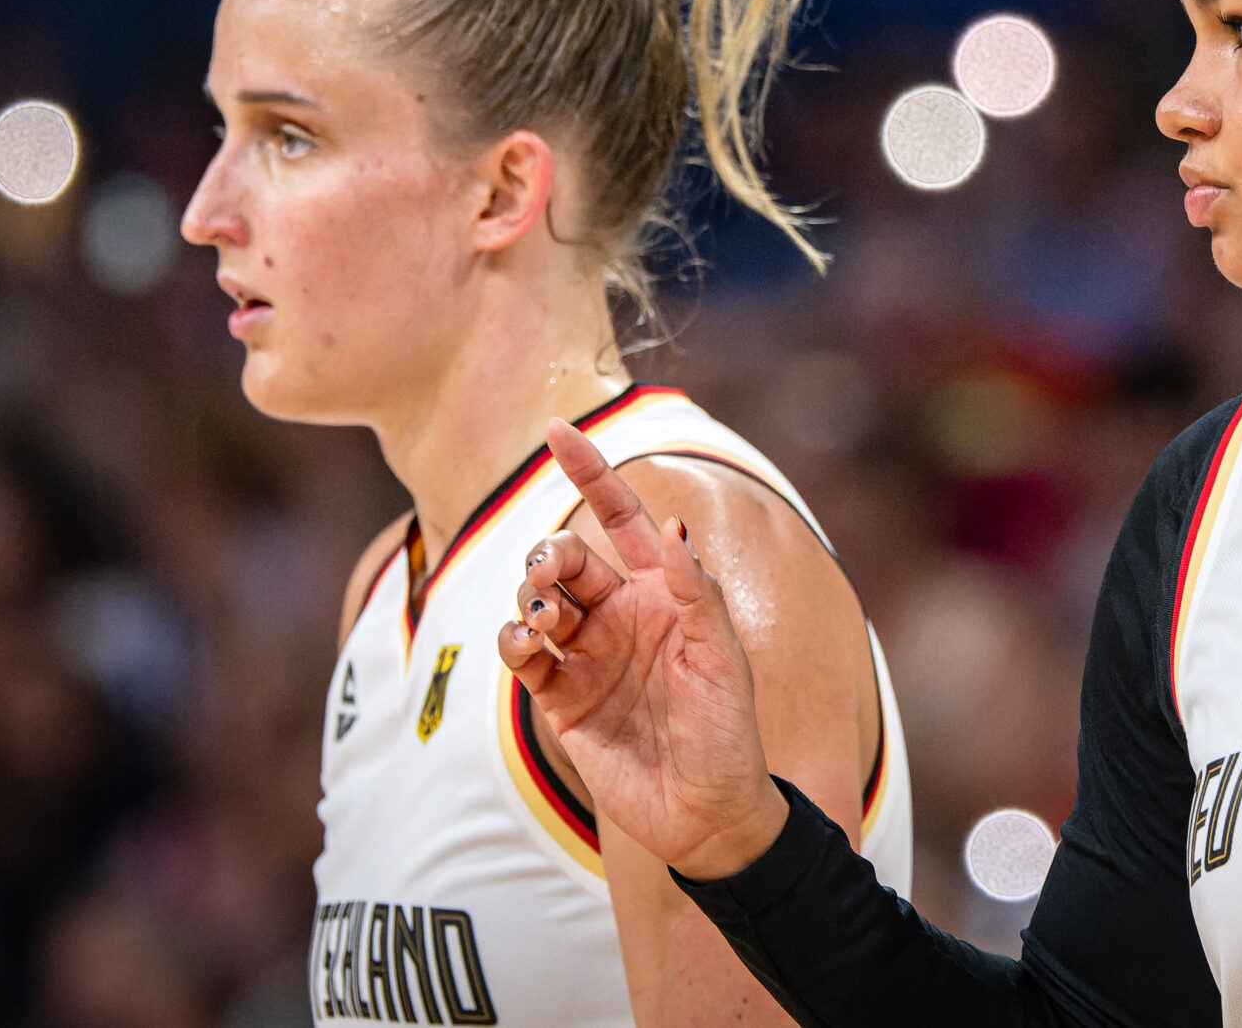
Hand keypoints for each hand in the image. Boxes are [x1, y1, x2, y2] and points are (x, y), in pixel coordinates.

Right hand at [498, 419, 789, 878]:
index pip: (621, 515)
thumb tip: (674, 529)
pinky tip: (527, 646)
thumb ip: (696, 594)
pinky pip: (523, 655)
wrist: (706, 813)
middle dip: (550, 553)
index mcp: (662, 589)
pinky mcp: (561, 698)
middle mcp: (620, 613)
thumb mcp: (723, 658)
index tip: (554, 428)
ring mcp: (588, 654)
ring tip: (546, 620)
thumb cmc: (728, 732)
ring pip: (538, 601)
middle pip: (567, 558)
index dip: (589, 470)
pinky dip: (514, 641)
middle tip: (553, 573)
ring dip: (531, 597)